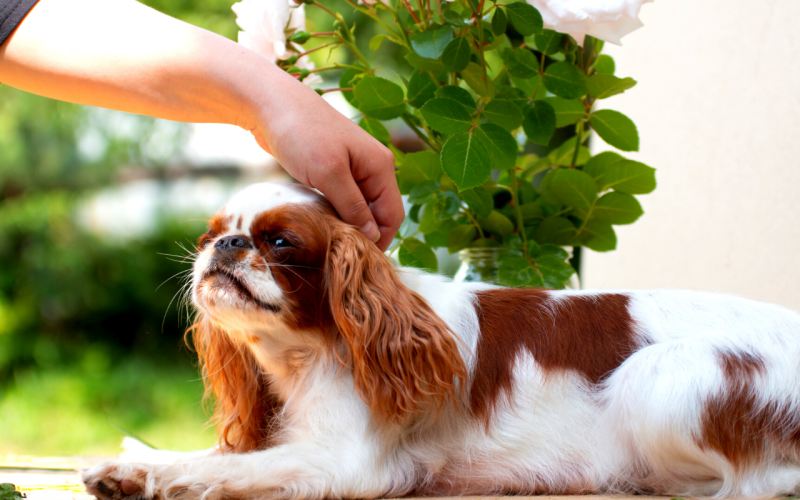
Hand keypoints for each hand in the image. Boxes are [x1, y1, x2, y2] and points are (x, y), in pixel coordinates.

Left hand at [242, 67, 403, 250]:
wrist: (271, 103)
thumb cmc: (302, 133)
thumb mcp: (329, 174)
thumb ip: (353, 207)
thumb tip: (372, 237)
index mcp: (380, 166)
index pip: (392, 215)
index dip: (380, 240)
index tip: (357, 259)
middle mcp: (372, 168)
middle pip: (378, 214)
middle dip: (364, 234)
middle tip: (340, 254)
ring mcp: (352, 168)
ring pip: (359, 208)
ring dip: (348, 225)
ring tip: (329, 243)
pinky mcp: (333, 169)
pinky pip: (342, 200)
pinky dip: (335, 213)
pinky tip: (320, 223)